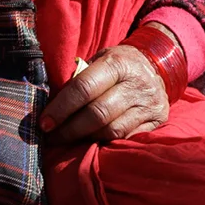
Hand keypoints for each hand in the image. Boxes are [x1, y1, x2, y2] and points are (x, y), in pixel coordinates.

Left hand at [41, 44, 170, 144]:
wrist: (159, 66)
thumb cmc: (119, 65)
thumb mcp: (100, 60)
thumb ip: (79, 79)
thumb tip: (51, 104)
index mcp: (117, 64)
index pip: (84, 88)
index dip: (61, 108)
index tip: (44, 122)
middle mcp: (136, 84)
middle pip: (97, 114)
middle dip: (69, 129)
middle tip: (52, 137)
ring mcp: (148, 104)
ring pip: (112, 130)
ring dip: (86, 139)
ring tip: (70, 141)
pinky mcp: (157, 121)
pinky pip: (126, 139)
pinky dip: (106, 143)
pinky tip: (93, 143)